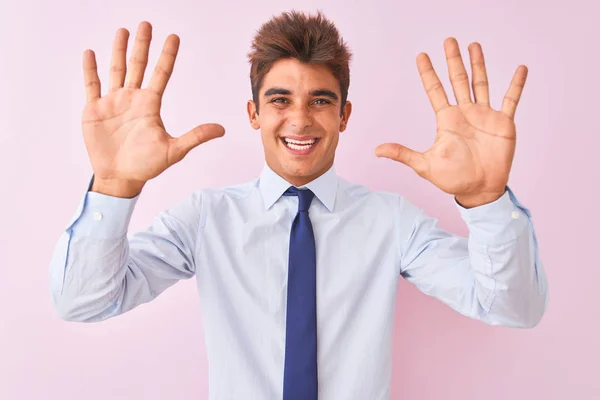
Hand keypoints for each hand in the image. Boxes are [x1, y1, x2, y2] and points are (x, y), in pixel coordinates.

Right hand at [82, 21, 224, 195]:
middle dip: (142, 45)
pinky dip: (90, 70)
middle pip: (138, 65)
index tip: (174, 37)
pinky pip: (92, 85)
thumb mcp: (174, 150)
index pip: (161, 74)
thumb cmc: (146, 166)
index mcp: (150, 105)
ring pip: (116, 70)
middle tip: (146, 24)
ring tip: (122, 31)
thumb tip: (222, 129)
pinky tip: (90, 53)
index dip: (167, 56)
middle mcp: (132, 99)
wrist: (120, 178)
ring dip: (118, 51)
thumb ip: (195, 136)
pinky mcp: (94, 110)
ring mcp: (113, 103)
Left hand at [375, 38, 527, 206]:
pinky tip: (520, 69)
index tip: (420, 55)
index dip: (428, 73)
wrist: (479, 190)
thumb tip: (376, 150)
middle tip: (448, 40)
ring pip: (481, 84)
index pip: (435, 90)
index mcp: (447, 120)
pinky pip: (511, 100)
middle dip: (453, 61)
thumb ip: (402, 154)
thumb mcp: (424, 165)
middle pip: (458, 80)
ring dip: (478, 65)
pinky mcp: (503, 123)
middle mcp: (465, 113)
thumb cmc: (452, 179)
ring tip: (474, 45)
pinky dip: (516, 85)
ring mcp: (484, 116)